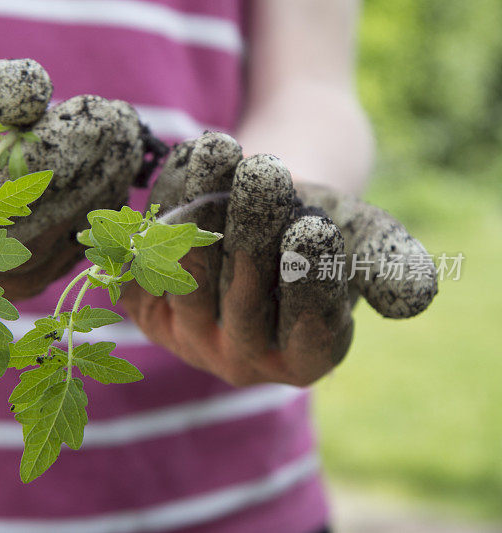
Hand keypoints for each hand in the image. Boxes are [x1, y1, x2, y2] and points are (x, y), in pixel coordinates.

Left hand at [121, 132, 436, 386]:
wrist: (262, 202)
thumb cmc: (322, 223)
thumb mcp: (366, 241)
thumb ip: (389, 268)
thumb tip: (414, 299)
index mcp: (301, 360)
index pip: (307, 331)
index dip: (309, 280)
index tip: (313, 228)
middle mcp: (238, 359)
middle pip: (239, 299)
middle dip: (253, 232)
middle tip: (265, 175)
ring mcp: (183, 335)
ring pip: (185, 275)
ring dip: (199, 213)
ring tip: (220, 156)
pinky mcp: (142, 302)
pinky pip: (138, 258)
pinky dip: (154, 208)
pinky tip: (177, 166)